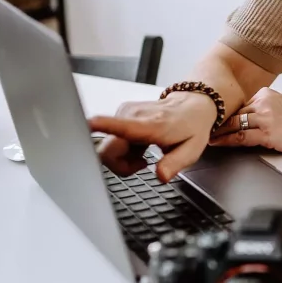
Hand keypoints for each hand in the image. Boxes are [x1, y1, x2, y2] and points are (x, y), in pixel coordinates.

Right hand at [88, 92, 217, 182]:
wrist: (193, 106)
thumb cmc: (192, 127)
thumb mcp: (192, 150)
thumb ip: (175, 164)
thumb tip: (160, 176)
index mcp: (152, 125)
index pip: (123, 126)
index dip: (103, 126)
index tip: (88, 124)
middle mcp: (134, 115)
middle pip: (107, 150)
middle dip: (120, 165)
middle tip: (142, 165)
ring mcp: (125, 112)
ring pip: (108, 148)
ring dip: (123, 158)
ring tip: (144, 153)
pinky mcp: (121, 113)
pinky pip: (111, 140)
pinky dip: (124, 149)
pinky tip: (139, 146)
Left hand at [209, 87, 281, 154]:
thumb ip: (264, 110)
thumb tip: (244, 119)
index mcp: (266, 94)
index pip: (239, 104)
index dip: (224, 114)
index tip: (211, 119)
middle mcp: (264, 102)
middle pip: (233, 113)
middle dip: (217, 122)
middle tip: (202, 128)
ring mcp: (266, 117)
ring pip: (232, 124)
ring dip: (217, 132)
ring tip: (206, 138)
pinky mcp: (268, 133)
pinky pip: (239, 137)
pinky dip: (225, 141)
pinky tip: (217, 144)